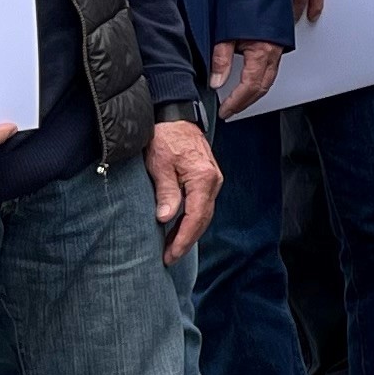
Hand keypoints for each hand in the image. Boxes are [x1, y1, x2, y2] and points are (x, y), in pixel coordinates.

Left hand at [147, 120, 220, 259]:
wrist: (174, 117)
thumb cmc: (165, 137)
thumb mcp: (160, 164)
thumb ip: (166, 191)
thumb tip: (167, 218)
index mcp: (204, 178)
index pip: (196, 217)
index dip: (183, 239)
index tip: (170, 254)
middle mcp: (214, 181)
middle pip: (203, 220)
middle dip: (186, 240)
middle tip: (169, 257)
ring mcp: (213, 180)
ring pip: (204, 214)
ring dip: (189, 232)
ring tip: (172, 248)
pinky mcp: (207, 179)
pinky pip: (202, 205)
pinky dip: (191, 220)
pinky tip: (179, 228)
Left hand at [211, 40, 282, 119]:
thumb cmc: (245, 4)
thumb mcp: (225, 33)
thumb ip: (221, 58)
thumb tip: (216, 81)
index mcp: (262, 51)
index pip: (250, 86)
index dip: (236, 102)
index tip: (224, 111)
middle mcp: (272, 54)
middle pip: (261, 89)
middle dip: (243, 103)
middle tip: (228, 110)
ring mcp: (276, 52)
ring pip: (267, 82)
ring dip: (251, 95)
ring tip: (236, 102)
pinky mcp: (276, 48)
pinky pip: (269, 73)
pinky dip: (258, 84)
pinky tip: (248, 85)